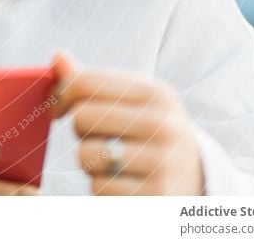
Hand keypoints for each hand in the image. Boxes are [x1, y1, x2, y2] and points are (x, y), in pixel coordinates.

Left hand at [50, 52, 204, 195]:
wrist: (197, 180)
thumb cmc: (148, 133)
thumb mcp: (132, 102)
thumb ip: (92, 82)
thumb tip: (56, 55)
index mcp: (155, 93)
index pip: (85, 83)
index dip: (60, 95)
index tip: (57, 109)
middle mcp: (163, 124)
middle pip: (82, 117)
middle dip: (80, 131)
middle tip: (97, 137)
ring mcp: (162, 162)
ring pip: (86, 155)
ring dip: (89, 162)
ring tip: (111, 161)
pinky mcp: (154, 196)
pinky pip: (98, 188)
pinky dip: (102, 188)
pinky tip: (123, 183)